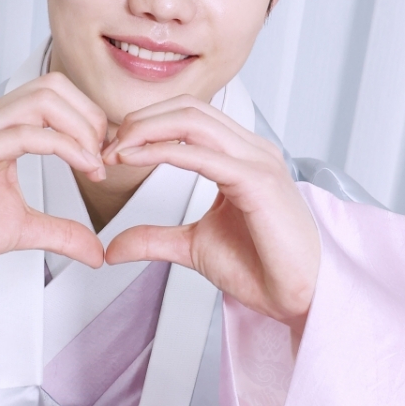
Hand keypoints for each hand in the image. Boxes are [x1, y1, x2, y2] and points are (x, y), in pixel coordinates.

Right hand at [0, 75, 107, 305]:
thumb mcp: (20, 231)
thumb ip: (60, 232)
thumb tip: (98, 251)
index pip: (55, 96)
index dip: (91, 121)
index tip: (106, 162)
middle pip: (54, 86)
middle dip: (92, 118)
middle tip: (105, 160)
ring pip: (43, 100)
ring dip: (81, 128)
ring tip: (95, 165)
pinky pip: (25, 133)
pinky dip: (64, 146)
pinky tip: (81, 169)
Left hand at [101, 98, 319, 333]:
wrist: (298, 297)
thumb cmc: (262, 268)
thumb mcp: (193, 247)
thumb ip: (154, 239)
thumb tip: (113, 246)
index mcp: (241, 156)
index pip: (188, 117)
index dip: (146, 126)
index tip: (112, 151)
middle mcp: (252, 150)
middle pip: (188, 108)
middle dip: (141, 121)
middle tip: (106, 147)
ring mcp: (258, 162)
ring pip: (194, 121)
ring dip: (147, 130)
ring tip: (116, 151)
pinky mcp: (259, 182)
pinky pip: (204, 155)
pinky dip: (164, 152)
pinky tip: (136, 160)